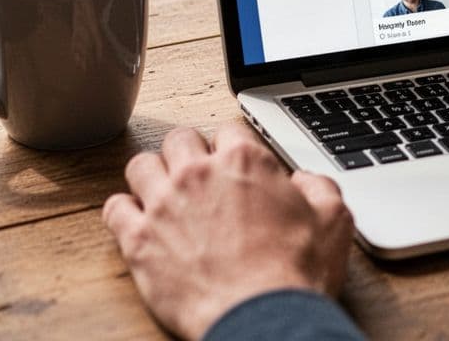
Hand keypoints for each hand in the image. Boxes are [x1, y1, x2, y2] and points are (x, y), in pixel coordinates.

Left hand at [102, 125, 353, 340]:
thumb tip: (303, 181)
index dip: (234, 147)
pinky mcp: (138, 241)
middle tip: (199, 175)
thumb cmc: (296, 274)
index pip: (229, 130)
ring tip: (164, 193)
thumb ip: (319, 187)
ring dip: (153, 176)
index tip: (235, 164)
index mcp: (245, 162)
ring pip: (141, 166)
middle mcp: (198, 174)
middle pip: (179, 139)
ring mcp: (163, 205)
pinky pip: (114, 209)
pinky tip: (138, 222)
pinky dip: (124, 212)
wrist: (262, 318)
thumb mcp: (334, 220)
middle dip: (189, 152)